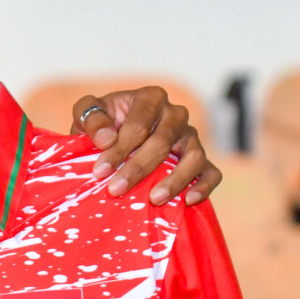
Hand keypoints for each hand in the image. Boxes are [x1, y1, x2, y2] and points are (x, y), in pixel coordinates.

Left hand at [71, 87, 220, 204]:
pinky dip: (204, 186)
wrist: (116, 138)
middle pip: (162, 142)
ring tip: (154, 199)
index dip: (119, 149)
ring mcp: (191, 137)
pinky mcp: (202, 159)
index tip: (99, 171)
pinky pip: (212, 172)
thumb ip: (91, 118)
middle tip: (115, 190)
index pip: (138, 125)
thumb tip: (106, 139)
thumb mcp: (87, 114)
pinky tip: (188, 200)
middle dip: (137, 168)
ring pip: (193, 157)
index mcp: (150, 98)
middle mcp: (175, 114)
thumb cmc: (103, 125)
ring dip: (175, 180)